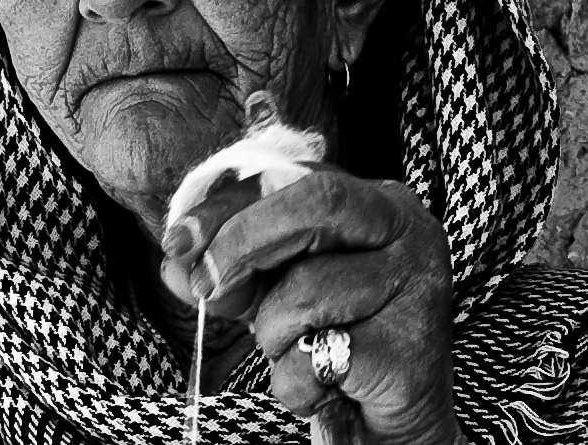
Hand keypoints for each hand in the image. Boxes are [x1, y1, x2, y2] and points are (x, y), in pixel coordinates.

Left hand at [162, 170, 464, 444]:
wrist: (391, 417)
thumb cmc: (330, 336)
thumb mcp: (273, 289)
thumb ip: (230, 266)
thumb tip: (175, 260)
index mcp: (374, 200)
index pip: (294, 176)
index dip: (228, 206)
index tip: (179, 240)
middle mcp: (407, 227)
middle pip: (316, 203)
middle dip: (243, 241)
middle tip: (205, 287)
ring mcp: (418, 281)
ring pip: (310, 288)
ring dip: (274, 334)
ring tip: (299, 352)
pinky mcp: (412, 344)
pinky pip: (321, 357)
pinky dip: (298, 384)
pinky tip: (325, 387)